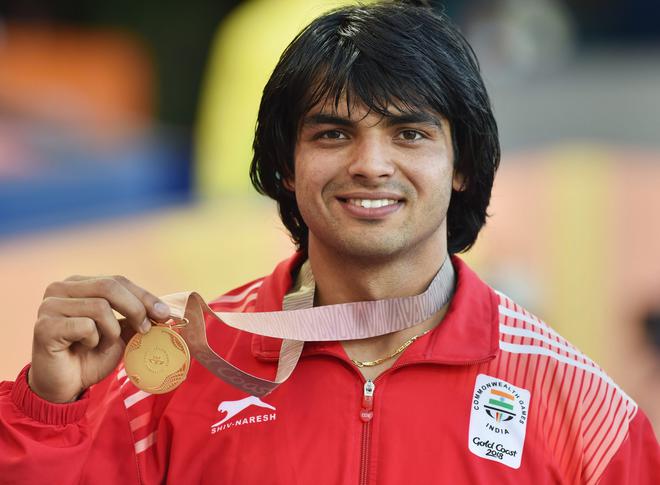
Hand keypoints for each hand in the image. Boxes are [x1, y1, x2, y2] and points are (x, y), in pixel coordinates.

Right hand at [28, 275, 170, 402]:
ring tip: (102, 344)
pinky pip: (85, 326)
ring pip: (99, 307)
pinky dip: (94, 340)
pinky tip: (84, 348)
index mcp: (79, 284)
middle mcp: (60, 288)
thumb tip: (166, 310)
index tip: (166, 313)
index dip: (144, 295)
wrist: (65, 386)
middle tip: (147, 329)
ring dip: (111, 331)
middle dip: (136, 308)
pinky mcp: (45, 326)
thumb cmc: (92, 356)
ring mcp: (49, 305)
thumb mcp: (121, 333)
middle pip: (109, 286)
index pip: (117, 280)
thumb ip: (137, 317)